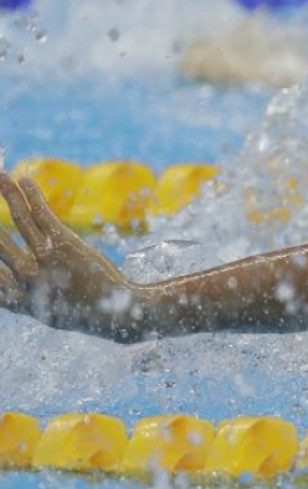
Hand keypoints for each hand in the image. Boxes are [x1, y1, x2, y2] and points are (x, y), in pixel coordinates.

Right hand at [0, 173, 137, 336]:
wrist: (115, 313)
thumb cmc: (80, 312)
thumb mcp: (43, 311)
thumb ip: (20, 297)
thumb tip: (6, 289)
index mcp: (16, 297)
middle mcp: (26, 276)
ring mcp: (46, 258)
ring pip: (19, 219)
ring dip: (7, 193)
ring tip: (0, 175)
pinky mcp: (65, 243)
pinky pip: (42, 214)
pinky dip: (30, 195)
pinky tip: (21, 180)